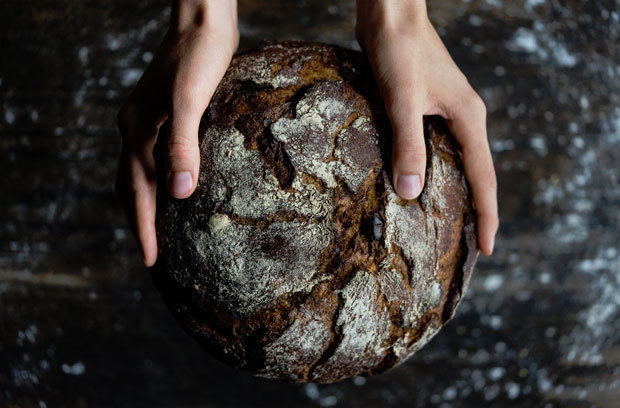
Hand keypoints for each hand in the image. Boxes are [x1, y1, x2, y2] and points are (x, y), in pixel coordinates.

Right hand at [116, 0, 238, 265]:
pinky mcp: (164, 115)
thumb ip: (182, 144)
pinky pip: (154, 158)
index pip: (137, 192)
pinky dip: (159, 181)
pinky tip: (177, 187)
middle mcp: (135, 129)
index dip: (144, 228)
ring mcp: (147, 121)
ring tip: (160, 231)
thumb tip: (179, 193)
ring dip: (147, 204)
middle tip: (153, 256)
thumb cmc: (199, 57)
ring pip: (140, 174)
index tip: (151, 261)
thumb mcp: (191, 100)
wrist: (202, 21)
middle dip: (140, 223)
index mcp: (137, 131)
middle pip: (130, 187)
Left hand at [355, 0, 498, 255]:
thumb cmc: (398, 50)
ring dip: (455, 192)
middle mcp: (464, 117)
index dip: (486, 216)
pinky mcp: (428, 107)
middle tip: (469, 247)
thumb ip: (408, 145)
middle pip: (476, 173)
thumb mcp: (402, 100)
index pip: (484, 178)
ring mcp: (446, 112)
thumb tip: (410, 193)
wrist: (390, 15)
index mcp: (467, 119)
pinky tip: (419, 183)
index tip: (487, 250)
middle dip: (475, 210)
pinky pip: (437, 147)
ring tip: (448, 224)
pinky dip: (434, 170)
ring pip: (457, 161)